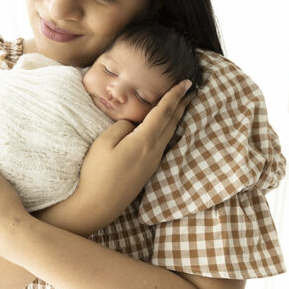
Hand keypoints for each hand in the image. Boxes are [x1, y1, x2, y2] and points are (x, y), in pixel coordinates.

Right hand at [70, 79, 192, 224]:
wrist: (97, 205)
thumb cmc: (97, 173)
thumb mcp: (104, 142)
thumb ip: (122, 126)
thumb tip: (133, 124)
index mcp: (144, 141)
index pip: (164, 112)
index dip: (175, 95)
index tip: (186, 82)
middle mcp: (154, 152)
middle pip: (172, 123)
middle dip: (182, 104)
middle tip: (191, 90)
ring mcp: (152, 163)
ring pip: (169, 134)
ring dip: (177, 117)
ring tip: (181, 105)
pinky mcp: (147, 171)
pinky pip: (162, 144)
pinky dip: (168, 129)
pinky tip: (164, 128)